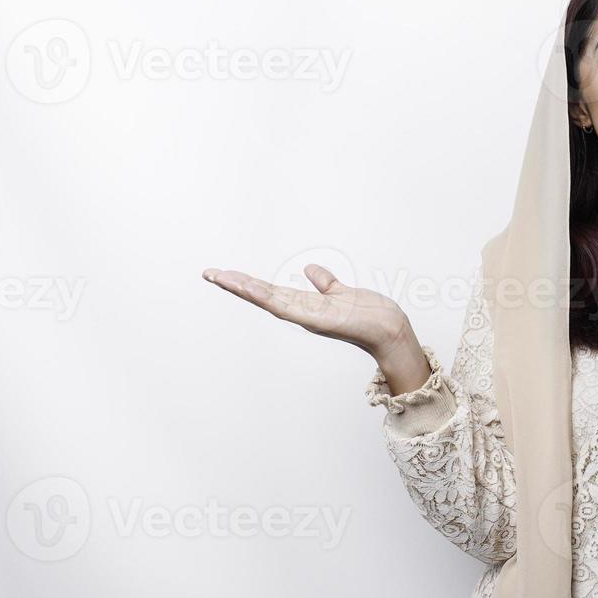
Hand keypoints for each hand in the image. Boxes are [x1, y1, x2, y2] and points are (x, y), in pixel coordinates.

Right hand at [200, 264, 412, 358]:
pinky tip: (250, 289)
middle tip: (208, 273)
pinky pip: (287, 307)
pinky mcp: (316, 319)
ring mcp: (306, 317)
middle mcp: (301, 312)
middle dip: (235, 285)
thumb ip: (324, 282)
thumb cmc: (368, 314)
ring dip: (243, 288)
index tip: (223, 273)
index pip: (269, 291)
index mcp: (304, 304)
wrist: (389, 328)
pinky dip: (267, 298)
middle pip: (262, 296)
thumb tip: (309, 269)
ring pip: (268, 300)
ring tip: (219, 277)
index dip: (246, 283)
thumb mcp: (340, 293)